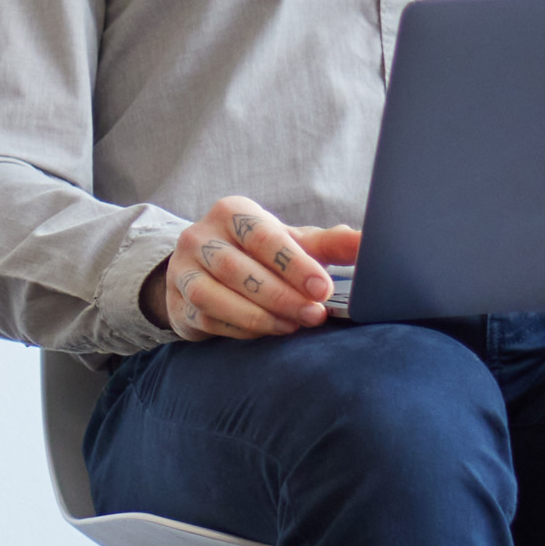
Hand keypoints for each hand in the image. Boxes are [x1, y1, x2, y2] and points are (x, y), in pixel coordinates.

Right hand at [146, 197, 354, 338]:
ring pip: (213, 296)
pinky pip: (206, 318)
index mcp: (232, 213)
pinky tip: (266, 332)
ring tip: (291, 327)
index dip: (294, 264)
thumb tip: (369, 243)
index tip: (323, 288)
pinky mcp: (175, 301)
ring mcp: (182, 270)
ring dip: (257, 315)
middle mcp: (199, 236)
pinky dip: (239, 328)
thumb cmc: (259, 254)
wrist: (206, 269)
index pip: (263, 237)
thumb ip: (329, 244)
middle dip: (280, 296)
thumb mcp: (293, 241)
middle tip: (314, 315)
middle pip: (236, 269)